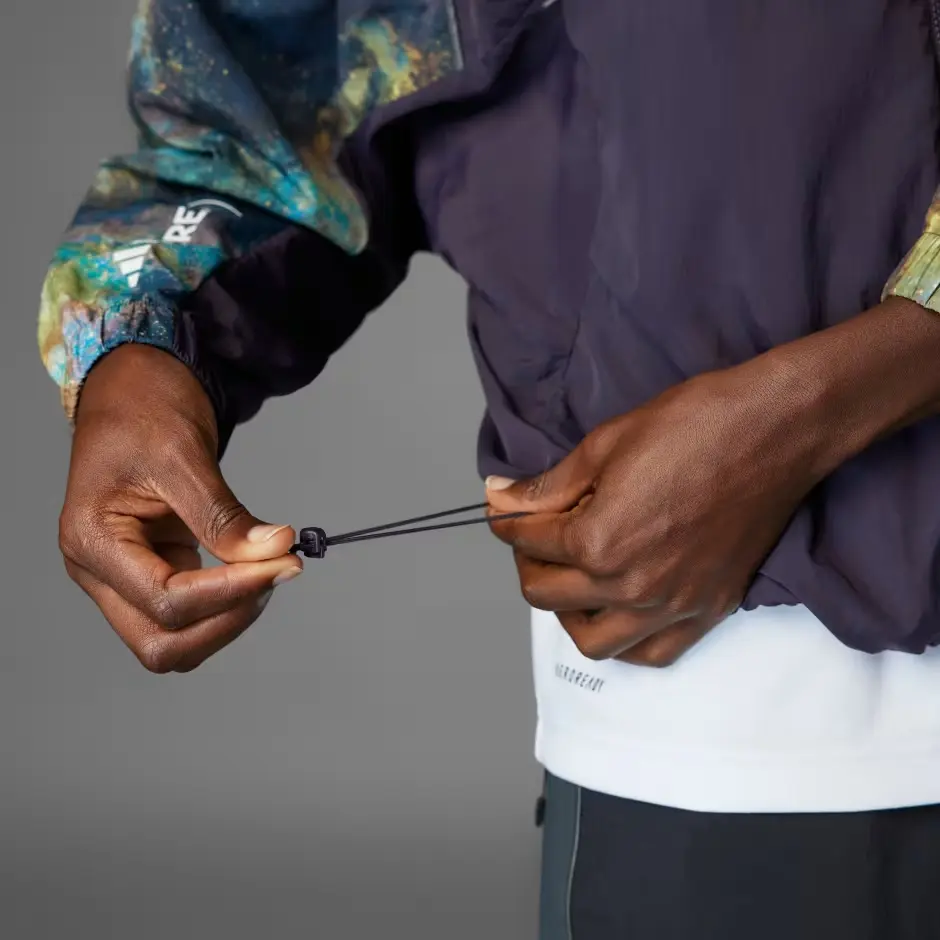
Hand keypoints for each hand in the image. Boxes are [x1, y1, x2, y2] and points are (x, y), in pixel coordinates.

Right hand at [58, 345, 302, 672]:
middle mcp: (98, 570)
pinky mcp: (150, 569)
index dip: (232, 590)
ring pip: (174, 639)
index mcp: (92, 540)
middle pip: (162, 643)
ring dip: (228, 618)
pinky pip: (188, 612)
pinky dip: (226, 602)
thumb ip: (225, 513)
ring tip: (268, 570)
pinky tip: (254, 569)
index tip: (284, 563)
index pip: (166, 600)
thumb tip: (275, 549)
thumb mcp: (183, 455)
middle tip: (276, 574)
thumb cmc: (143, 409)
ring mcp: (122, 575)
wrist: (132, 387)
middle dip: (227, 619)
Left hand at [487, 365, 824, 666]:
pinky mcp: (706, 610)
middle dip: (527, 563)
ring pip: (592, 641)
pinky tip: (616, 611)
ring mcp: (671, 605)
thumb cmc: (694, 425)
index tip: (504, 509)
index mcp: (598, 541)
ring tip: (570, 580)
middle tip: (533, 540)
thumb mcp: (605, 444)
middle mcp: (631, 585)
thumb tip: (500, 495)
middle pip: (548, 595)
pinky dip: (623, 641)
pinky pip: (651, 654)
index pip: (528, 542)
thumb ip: (547, 485)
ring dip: (567, 613)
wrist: (775, 431)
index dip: (507, 520)